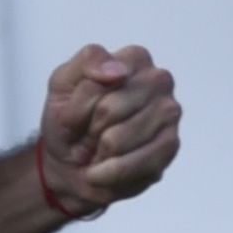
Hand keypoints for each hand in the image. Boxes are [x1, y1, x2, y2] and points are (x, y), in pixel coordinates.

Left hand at [39, 43, 181, 213]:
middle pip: (108, 109)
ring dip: (97, 153)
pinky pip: (134, 163)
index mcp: (134, 59)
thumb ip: (87, 62)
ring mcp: (169, 113)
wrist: (70, 164)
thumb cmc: (70, 121)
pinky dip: (110, 173)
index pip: (96, 82)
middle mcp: (158, 81)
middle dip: (88, 131)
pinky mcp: (171, 146)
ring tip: (98, 150)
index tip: (71, 117)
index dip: (76, 107)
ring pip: (117, 139)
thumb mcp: (62, 83)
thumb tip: (118, 71)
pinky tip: (107, 170)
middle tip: (87, 135)